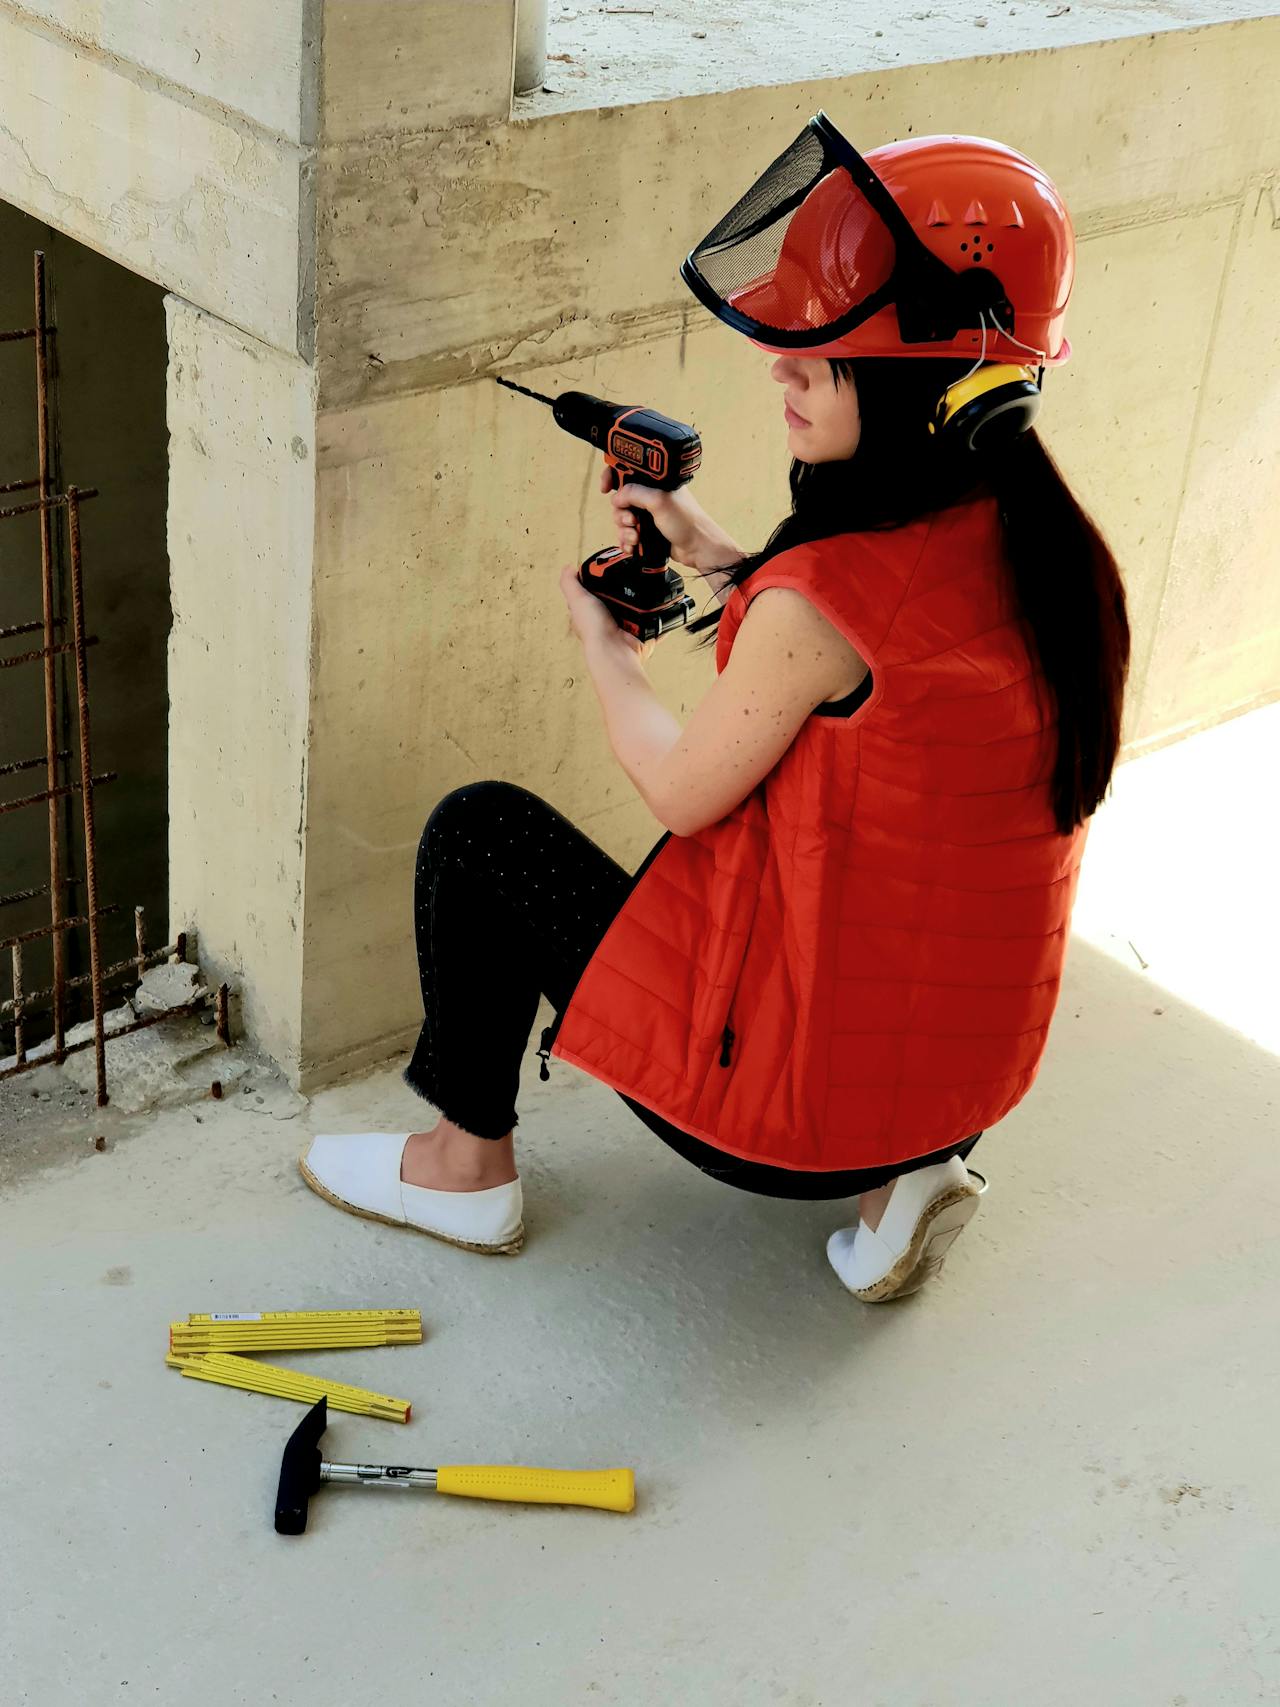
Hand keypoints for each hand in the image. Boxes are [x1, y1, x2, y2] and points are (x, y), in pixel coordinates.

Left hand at [559, 562, 655, 663]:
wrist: (616, 648)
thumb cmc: (594, 630)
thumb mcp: (577, 599)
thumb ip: (570, 583)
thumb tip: (568, 568)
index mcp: (590, 614)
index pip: (594, 594)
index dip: (600, 583)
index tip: (609, 571)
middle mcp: (607, 621)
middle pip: (618, 598)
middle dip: (626, 590)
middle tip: (631, 579)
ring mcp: (624, 627)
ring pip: (636, 608)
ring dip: (642, 602)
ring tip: (644, 592)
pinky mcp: (640, 633)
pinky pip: (652, 621)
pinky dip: (657, 616)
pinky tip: (659, 607)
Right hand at [601, 468, 743, 573]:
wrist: (697, 548)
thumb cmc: (688, 522)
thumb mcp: (659, 501)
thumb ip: (635, 493)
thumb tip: (617, 496)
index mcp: (654, 482)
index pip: (627, 472)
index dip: (613, 477)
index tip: (606, 488)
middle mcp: (650, 496)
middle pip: (620, 500)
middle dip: (621, 513)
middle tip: (631, 520)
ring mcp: (648, 514)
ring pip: (621, 519)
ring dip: (624, 530)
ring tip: (636, 536)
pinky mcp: (647, 531)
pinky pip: (627, 534)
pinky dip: (627, 541)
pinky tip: (633, 545)